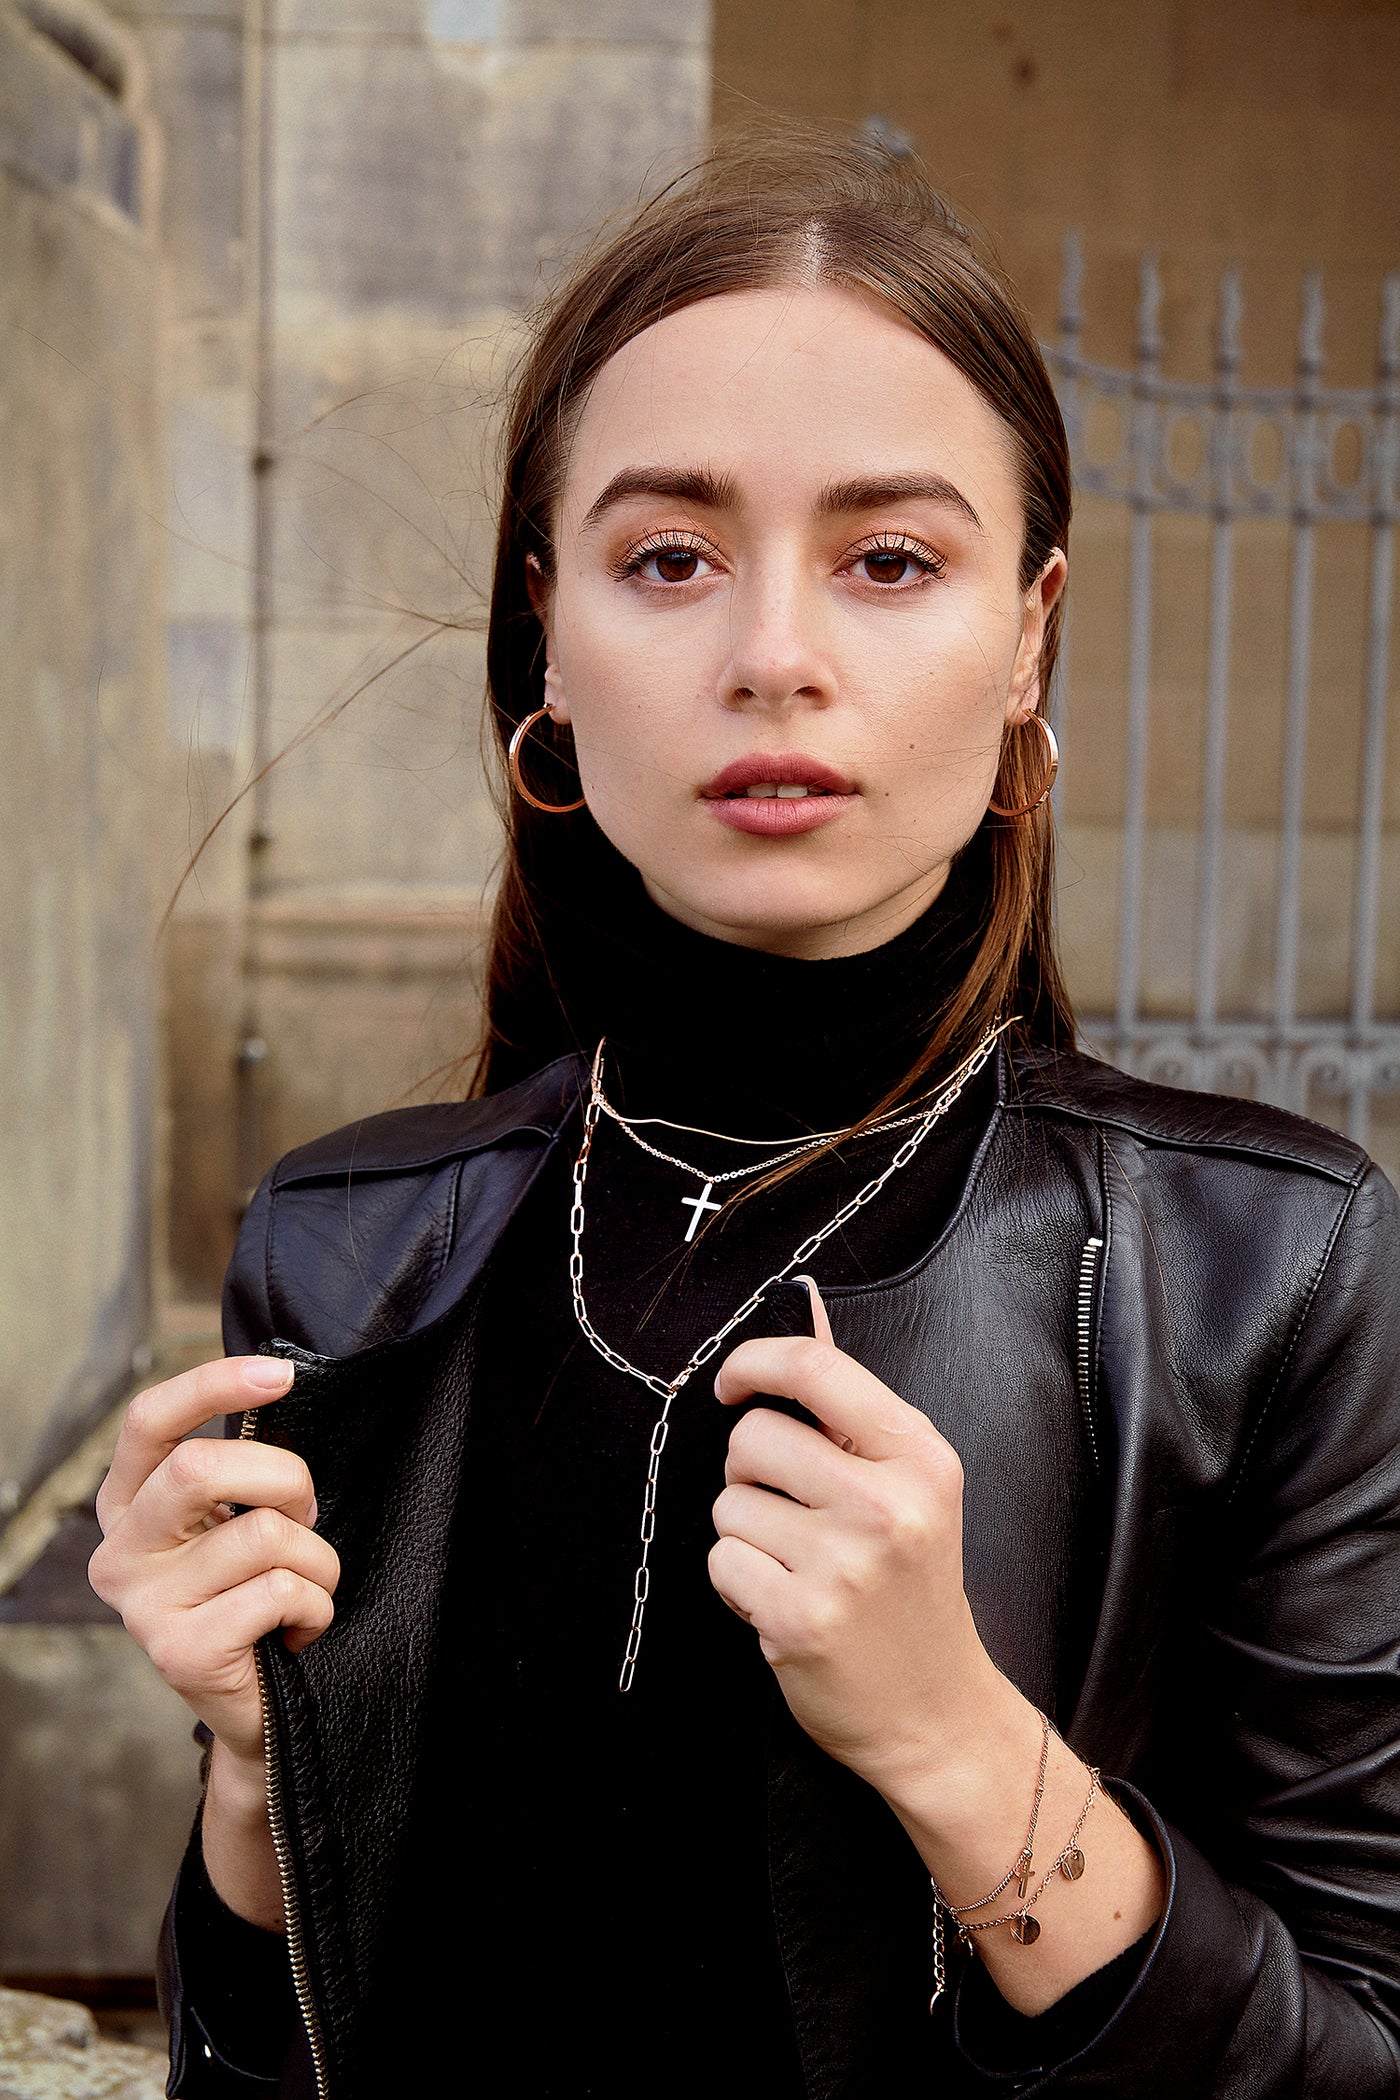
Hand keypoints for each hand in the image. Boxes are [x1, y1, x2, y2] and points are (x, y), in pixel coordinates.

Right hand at [90, 1356, 338, 1767]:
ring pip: (262, 1534)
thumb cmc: (251, 1595)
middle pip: (201, 1468)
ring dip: (316, 1559)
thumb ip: (234, 1471)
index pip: (150, 1420)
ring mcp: (142, 1605)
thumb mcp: (231, 1522)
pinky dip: (315, 1607)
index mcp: (128, 1504)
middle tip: (306, 1516)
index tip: (281, 1374)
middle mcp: (120, 1551)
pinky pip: (280, 1592)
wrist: (256, 1708)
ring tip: (305, 1589)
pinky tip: (298, 1630)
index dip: (214, 1385)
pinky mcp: (178, 1651)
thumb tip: (276, 1386)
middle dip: (285, 1479)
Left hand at [709, 1279, 999, 1794]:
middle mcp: (887, 1506)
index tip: (731, 1386)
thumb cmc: (912, 1588)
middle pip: (754, 1438)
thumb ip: (850, 1406)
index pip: (816, 1371)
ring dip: (745, 1533)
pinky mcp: (798, 1618)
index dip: (755, 1363)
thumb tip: (806, 1307)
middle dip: (750, 1472)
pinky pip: (720, 1563)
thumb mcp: (909, 1486)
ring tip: (798, 1565)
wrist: (936, 1711)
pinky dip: (737, 1583)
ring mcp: (844, 1566)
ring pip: (729, 1505)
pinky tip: (783, 1602)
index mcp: (920, 1458)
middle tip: (789, 1511)